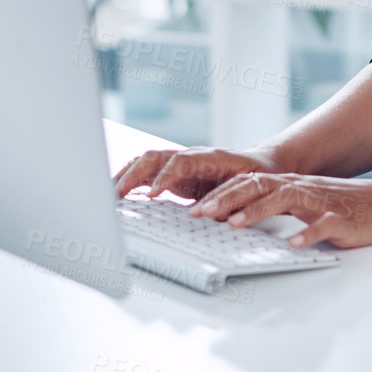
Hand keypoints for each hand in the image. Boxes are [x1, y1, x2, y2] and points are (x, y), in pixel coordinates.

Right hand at [112, 146, 278, 200]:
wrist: (262, 165)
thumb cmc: (258, 177)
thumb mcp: (250, 189)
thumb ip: (231, 200)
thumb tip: (210, 215)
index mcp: (211, 158)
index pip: (180, 162)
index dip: (164, 177)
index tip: (151, 195)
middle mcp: (192, 155)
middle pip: (156, 156)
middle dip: (134, 174)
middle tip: (118, 195)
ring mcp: (181, 161)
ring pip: (147, 161)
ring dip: (127, 175)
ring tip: (109, 194)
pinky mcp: (175, 172)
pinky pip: (149, 170)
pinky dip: (131, 178)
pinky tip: (118, 193)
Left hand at [188, 171, 371, 249]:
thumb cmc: (345, 208)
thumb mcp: (305, 204)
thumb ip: (277, 207)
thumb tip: (238, 219)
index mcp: (290, 186)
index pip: (248, 184)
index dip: (221, 194)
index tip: (196, 209)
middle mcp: (301, 188)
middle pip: (258, 187)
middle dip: (227, 200)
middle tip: (201, 215)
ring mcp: (322, 202)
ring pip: (285, 200)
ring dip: (258, 211)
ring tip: (235, 224)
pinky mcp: (342, 218)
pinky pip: (324, 224)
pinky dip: (308, 232)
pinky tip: (294, 243)